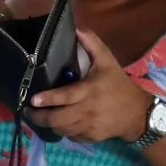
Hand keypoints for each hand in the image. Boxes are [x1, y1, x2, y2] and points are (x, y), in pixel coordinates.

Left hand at [28, 29, 153, 143]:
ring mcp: (89, 126)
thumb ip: (92, 44)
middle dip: (39, 117)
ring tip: (38, 117)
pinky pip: (71, 137)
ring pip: (61, 129)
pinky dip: (62, 131)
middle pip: (57, 118)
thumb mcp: (108, 61)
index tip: (33, 99)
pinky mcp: (91, 137)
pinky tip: (58, 124)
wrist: (137, 113)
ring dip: (48, 124)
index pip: (65, 96)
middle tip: (28, 111)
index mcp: (89, 91)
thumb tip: (78, 28)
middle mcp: (87, 110)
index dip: (48, 99)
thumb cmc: (119, 85)